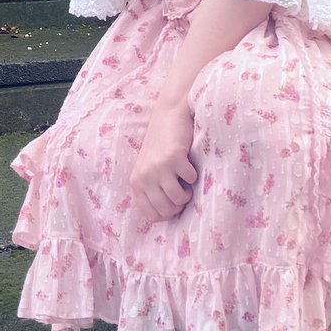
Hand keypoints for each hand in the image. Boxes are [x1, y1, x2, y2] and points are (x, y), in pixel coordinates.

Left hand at [129, 102, 196, 221]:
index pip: (151, 216)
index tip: (174, 204)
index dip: (167, 214)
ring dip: (187, 194)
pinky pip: (190, 179)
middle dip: (179, 205)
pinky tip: (189, 165)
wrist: (168, 114)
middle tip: (183, 192)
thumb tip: (166, 217)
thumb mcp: (148, 168)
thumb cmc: (160, 144)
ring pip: (178, 199)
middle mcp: (144, 176)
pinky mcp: (174, 158)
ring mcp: (158, 167)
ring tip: (186, 182)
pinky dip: (194, 175)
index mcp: (136, 182)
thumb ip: (151, 189)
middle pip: (166, 210)